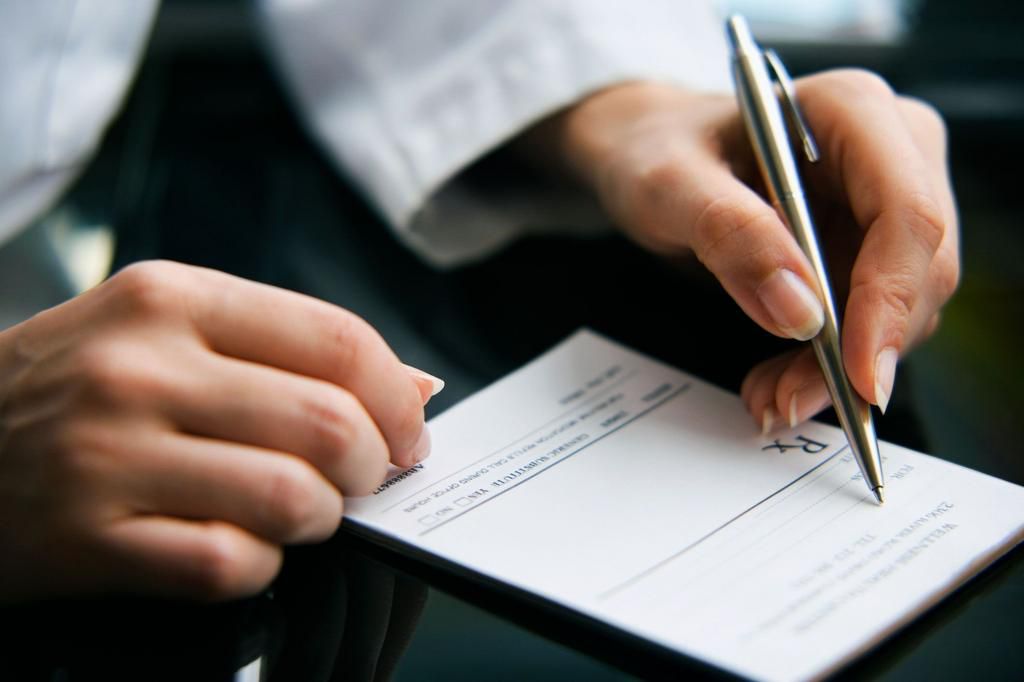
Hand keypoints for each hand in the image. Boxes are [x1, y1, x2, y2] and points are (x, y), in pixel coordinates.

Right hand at [0, 261, 440, 601]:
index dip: (396, 397)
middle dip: (373, 466)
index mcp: (173, 299)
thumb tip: (414, 387)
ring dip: (321, 518)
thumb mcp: (165, 327)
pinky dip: (260, 565)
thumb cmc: (73, 382)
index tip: (408, 430)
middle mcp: (140, 369)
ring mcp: (109, 456)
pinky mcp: (87, 540)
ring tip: (302, 511)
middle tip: (363, 478)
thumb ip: (288, 347)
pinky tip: (242, 546)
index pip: (337, 340)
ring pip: (291, 499)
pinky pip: (229, 564)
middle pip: (328, 425)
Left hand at [535, 71, 957, 428]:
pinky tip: (779, 381)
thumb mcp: (668, 184)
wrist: (647, 151)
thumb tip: (800, 312)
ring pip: (900, 307)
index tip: (857, 374)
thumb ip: (729, 233)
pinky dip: (826, 362)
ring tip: (770, 396)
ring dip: (839, 366)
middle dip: (861, 349)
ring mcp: (883, 203)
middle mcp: (889, 150)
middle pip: (919, 268)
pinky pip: (870, 319)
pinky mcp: (867, 247)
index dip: (892, 299)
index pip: (906, 211)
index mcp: (852, 110)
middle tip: (789, 401)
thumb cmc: (656, 149)